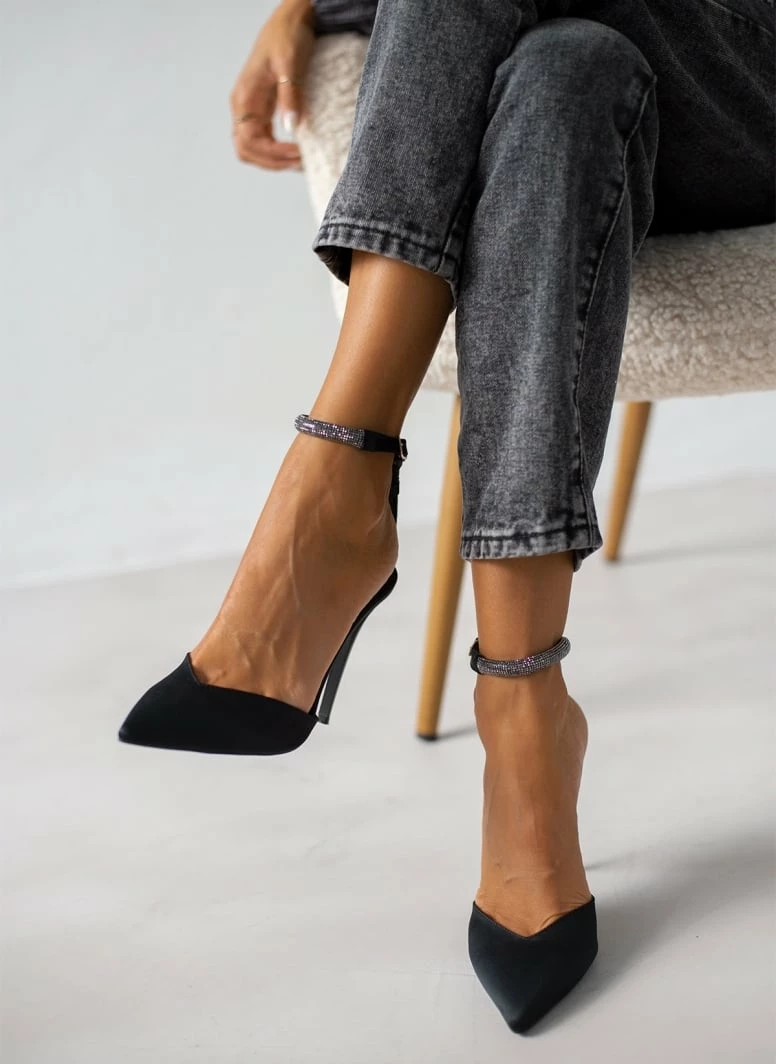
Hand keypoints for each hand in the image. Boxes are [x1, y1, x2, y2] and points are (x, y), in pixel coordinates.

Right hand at [230, 0, 315, 170]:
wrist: (289, 20)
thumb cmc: (287, 35)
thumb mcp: (290, 63)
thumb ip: (290, 95)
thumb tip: (291, 127)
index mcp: (244, 96)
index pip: (249, 140)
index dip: (272, 153)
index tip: (297, 154)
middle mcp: (243, 106)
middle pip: (246, 150)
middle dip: (271, 162)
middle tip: (300, 163)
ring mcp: (251, 109)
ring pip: (253, 149)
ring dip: (273, 161)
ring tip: (299, 161)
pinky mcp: (263, 110)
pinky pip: (263, 139)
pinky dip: (277, 151)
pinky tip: (296, 152)